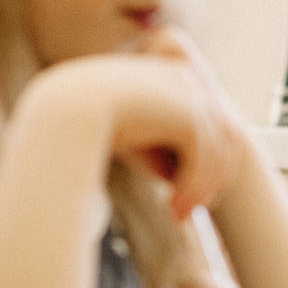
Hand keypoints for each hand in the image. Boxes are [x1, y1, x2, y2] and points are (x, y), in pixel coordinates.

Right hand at [41, 49, 247, 218]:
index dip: (204, 156)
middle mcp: (187, 79)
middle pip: (221, 135)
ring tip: (177, 214)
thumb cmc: (87, 120)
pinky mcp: (190, 117)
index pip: (206, 118)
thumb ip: (157, 149)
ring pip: (214, 152)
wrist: (67, 110)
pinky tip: (173, 208)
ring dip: (199, 189)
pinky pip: (202, 160)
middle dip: (210, 176)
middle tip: (190, 207)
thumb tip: (178, 177)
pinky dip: (192, 189)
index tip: (187, 187)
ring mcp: (192, 96)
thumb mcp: (127, 134)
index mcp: (172, 73)